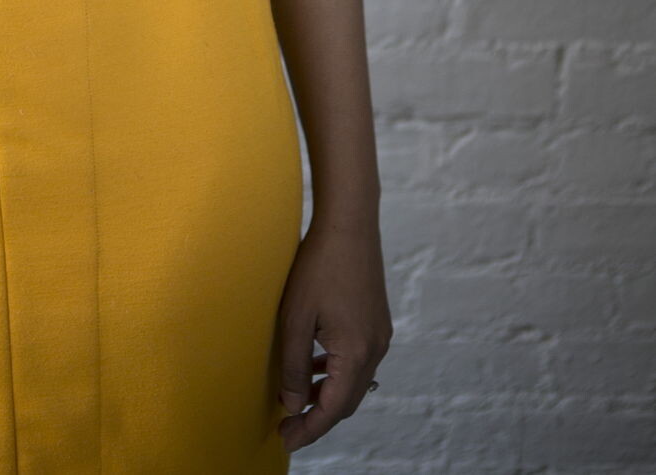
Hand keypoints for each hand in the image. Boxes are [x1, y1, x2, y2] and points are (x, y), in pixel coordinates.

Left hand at [272, 217, 391, 452]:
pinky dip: (337, 372)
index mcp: (356, 353)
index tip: (287, 440)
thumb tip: (292, 405)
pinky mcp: (377, 321)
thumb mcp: (295, 318)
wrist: (349, 224)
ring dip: (327, 394)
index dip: (309, 429)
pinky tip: (316, 365)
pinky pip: (358, 360)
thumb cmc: (318, 266)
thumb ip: (294, 366)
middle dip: (317, 417)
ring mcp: (379, 335)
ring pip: (354, 381)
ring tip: (296, 400)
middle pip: (347, 400)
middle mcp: (375, 349)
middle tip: (288, 427)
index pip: (333, 409)